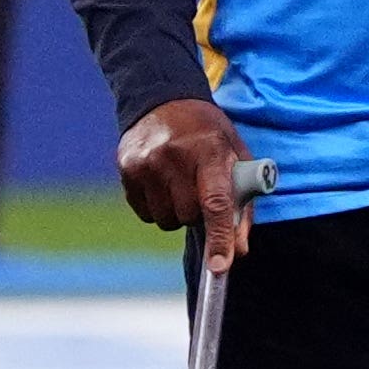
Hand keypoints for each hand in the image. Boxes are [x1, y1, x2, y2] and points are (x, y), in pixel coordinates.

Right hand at [119, 97, 257, 268]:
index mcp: (210, 151)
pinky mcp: (126, 169)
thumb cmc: (210, 137)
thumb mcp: (236, 158)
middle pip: (188, 216)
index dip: (220, 237)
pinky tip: (163, 183)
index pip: (216, 203)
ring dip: (177, 213)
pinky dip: (157, 208)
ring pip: (164, 220)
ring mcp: (146, 162)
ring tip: (182, 184)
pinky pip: (145, 213)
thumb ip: (243, 205)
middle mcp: (175, 156)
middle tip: (202, 191)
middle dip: (199, 215)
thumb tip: (240, 251)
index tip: (220, 266)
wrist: (166, 102)